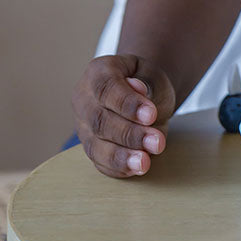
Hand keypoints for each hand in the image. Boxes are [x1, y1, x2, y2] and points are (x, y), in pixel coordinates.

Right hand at [72, 55, 176, 177]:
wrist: (143, 94)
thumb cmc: (147, 82)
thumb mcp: (153, 75)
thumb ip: (147, 83)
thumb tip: (138, 89)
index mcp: (97, 72)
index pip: (105, 88)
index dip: (127, 103)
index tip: (151, 115)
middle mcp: (84, 99)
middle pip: (99, 120)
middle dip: (129, 134)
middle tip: (157, 142)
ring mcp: (84, 127)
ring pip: (95, 146)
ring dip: (122, 156)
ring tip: (145, 163)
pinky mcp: (91, 148)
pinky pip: (100, 163)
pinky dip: (118, 167)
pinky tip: (136, 168)